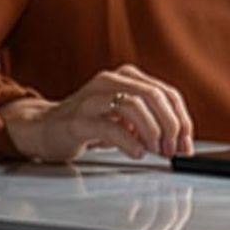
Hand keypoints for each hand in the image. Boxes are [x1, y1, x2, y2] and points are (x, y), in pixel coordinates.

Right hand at [0, 64, 195, 161]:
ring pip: (134, 105)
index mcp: (127, 77)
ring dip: (152, 131)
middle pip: (154, 96)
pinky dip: (129, 141)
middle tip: (173, 150)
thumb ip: (150, 122)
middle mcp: (110, 81)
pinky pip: (109, 126)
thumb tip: (180, 141)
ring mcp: (92, 98)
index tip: (186, 144)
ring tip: (155, 150)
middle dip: (170, 126)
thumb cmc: (87, 123)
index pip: (168, 93)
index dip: (182, 120)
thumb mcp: (125, 118)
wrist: (43, 128)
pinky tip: (136, 152)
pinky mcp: (77, 119)